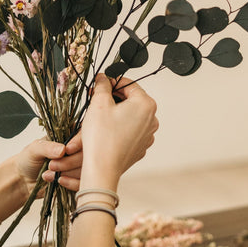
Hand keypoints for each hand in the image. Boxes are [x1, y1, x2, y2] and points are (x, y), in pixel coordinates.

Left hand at [15, 135, 83, 195]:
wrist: (24, 180)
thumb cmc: (28, 159)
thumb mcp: (34, 149)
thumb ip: (47, 147)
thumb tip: (63, 149)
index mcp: (68, 136)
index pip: (82, 135)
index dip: (78, 142)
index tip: (67, 150)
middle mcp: (76, 150)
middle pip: (86, 154)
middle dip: (69, 162)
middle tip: (52, 165)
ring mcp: (78, 166)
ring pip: (86, 169)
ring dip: (68, 173)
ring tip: (50, 173)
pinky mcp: (77, 180)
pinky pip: (83, 183)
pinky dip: (71, 183)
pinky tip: (59, 181)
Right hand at [79, 74, 157, 188]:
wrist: (102, 168)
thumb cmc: (101, 137)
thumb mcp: (98, 103)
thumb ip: (103, 85)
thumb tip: (104, 78)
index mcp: (145, 104)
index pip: (129, 84)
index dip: (111, 82)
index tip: (99, 84)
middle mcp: (152, 119)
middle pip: (131, 100)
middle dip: (113, 97)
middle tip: (96, 98)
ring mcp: (148, 135)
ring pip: (131, 115)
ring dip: (116, 112)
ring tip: (99, 115)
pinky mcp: (141, 147)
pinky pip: (130, 130)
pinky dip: (119, 127)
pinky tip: (106, 130)